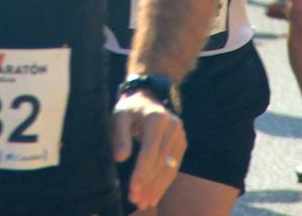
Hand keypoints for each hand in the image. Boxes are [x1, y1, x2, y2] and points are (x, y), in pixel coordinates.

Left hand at [112, 91, 186, 210]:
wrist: (147, 98)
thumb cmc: (130, 109)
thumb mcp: (120, 116)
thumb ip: (119, 135)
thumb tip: (120, 158)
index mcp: (157, 119)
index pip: (150, 152)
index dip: (141, 173)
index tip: (133, 189)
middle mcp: (173, 127)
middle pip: (161, 163)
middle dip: (148, 184)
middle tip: (136, 201)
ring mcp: (180, 136)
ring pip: (170, 168)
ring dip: (157, 188)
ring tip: (145, 203)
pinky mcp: (182, 144)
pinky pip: (174, 167)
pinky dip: (164, 183)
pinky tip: (155, 195)